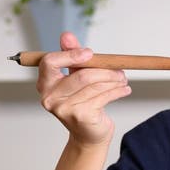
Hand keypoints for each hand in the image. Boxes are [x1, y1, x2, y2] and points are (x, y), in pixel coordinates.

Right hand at [36, 31, 130, 146]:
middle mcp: (50, 97)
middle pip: (81, 75)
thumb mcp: (75, 77)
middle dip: (105, 70)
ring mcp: (65, 109)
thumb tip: (66, 35)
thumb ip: (71, 56)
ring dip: (114, 80)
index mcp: (45, 84)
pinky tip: (124, 89)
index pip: (50, 62)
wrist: (88, 134)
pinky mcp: (81, 116)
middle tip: (119, 70)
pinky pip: (104, 97)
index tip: (90, 52)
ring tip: (122, 79)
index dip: (70, 54)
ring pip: (95, 86)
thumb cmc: (82, 102)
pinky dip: (118, 91)